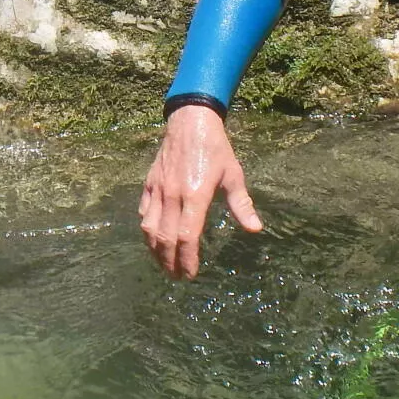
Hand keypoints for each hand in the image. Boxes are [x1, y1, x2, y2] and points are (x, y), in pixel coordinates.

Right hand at [138, 105, 261, 279]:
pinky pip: (143, 213)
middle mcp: (173, 195)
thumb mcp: (233, 175)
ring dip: (155, 251)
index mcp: (195, 194)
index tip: (190, 275)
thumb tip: (255, 229)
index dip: (187, 259)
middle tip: (177, 277)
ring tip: (164, 265)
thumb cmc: (215, 149)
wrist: (190, 121)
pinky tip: (153, 240)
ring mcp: (158, 190)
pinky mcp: (149, 184)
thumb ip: (241, 204)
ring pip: (149, 229)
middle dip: (170, 262)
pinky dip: (147, 231)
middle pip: (165, 238)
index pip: (186, 236)